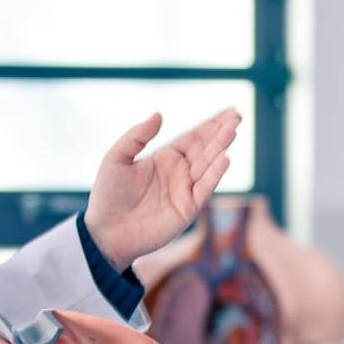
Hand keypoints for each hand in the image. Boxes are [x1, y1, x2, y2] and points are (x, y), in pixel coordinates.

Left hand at [84, 108, 239, 272]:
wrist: (106, 232)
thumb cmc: (108, 196)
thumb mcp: (117, 158)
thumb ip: (136, 136)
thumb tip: (158, 114)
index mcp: (164, 159)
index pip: (193, 137)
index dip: (211, 124)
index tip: (229, 111)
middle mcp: (179, 173)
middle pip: (205, 148)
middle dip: (221, 132)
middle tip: (237, 115)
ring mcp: (185, 191)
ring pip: (208, 164)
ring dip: (220, 147)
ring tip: (232, 129)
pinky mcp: (187, 209)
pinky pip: (205, 188)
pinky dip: (215, 174)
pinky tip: (225, 158)